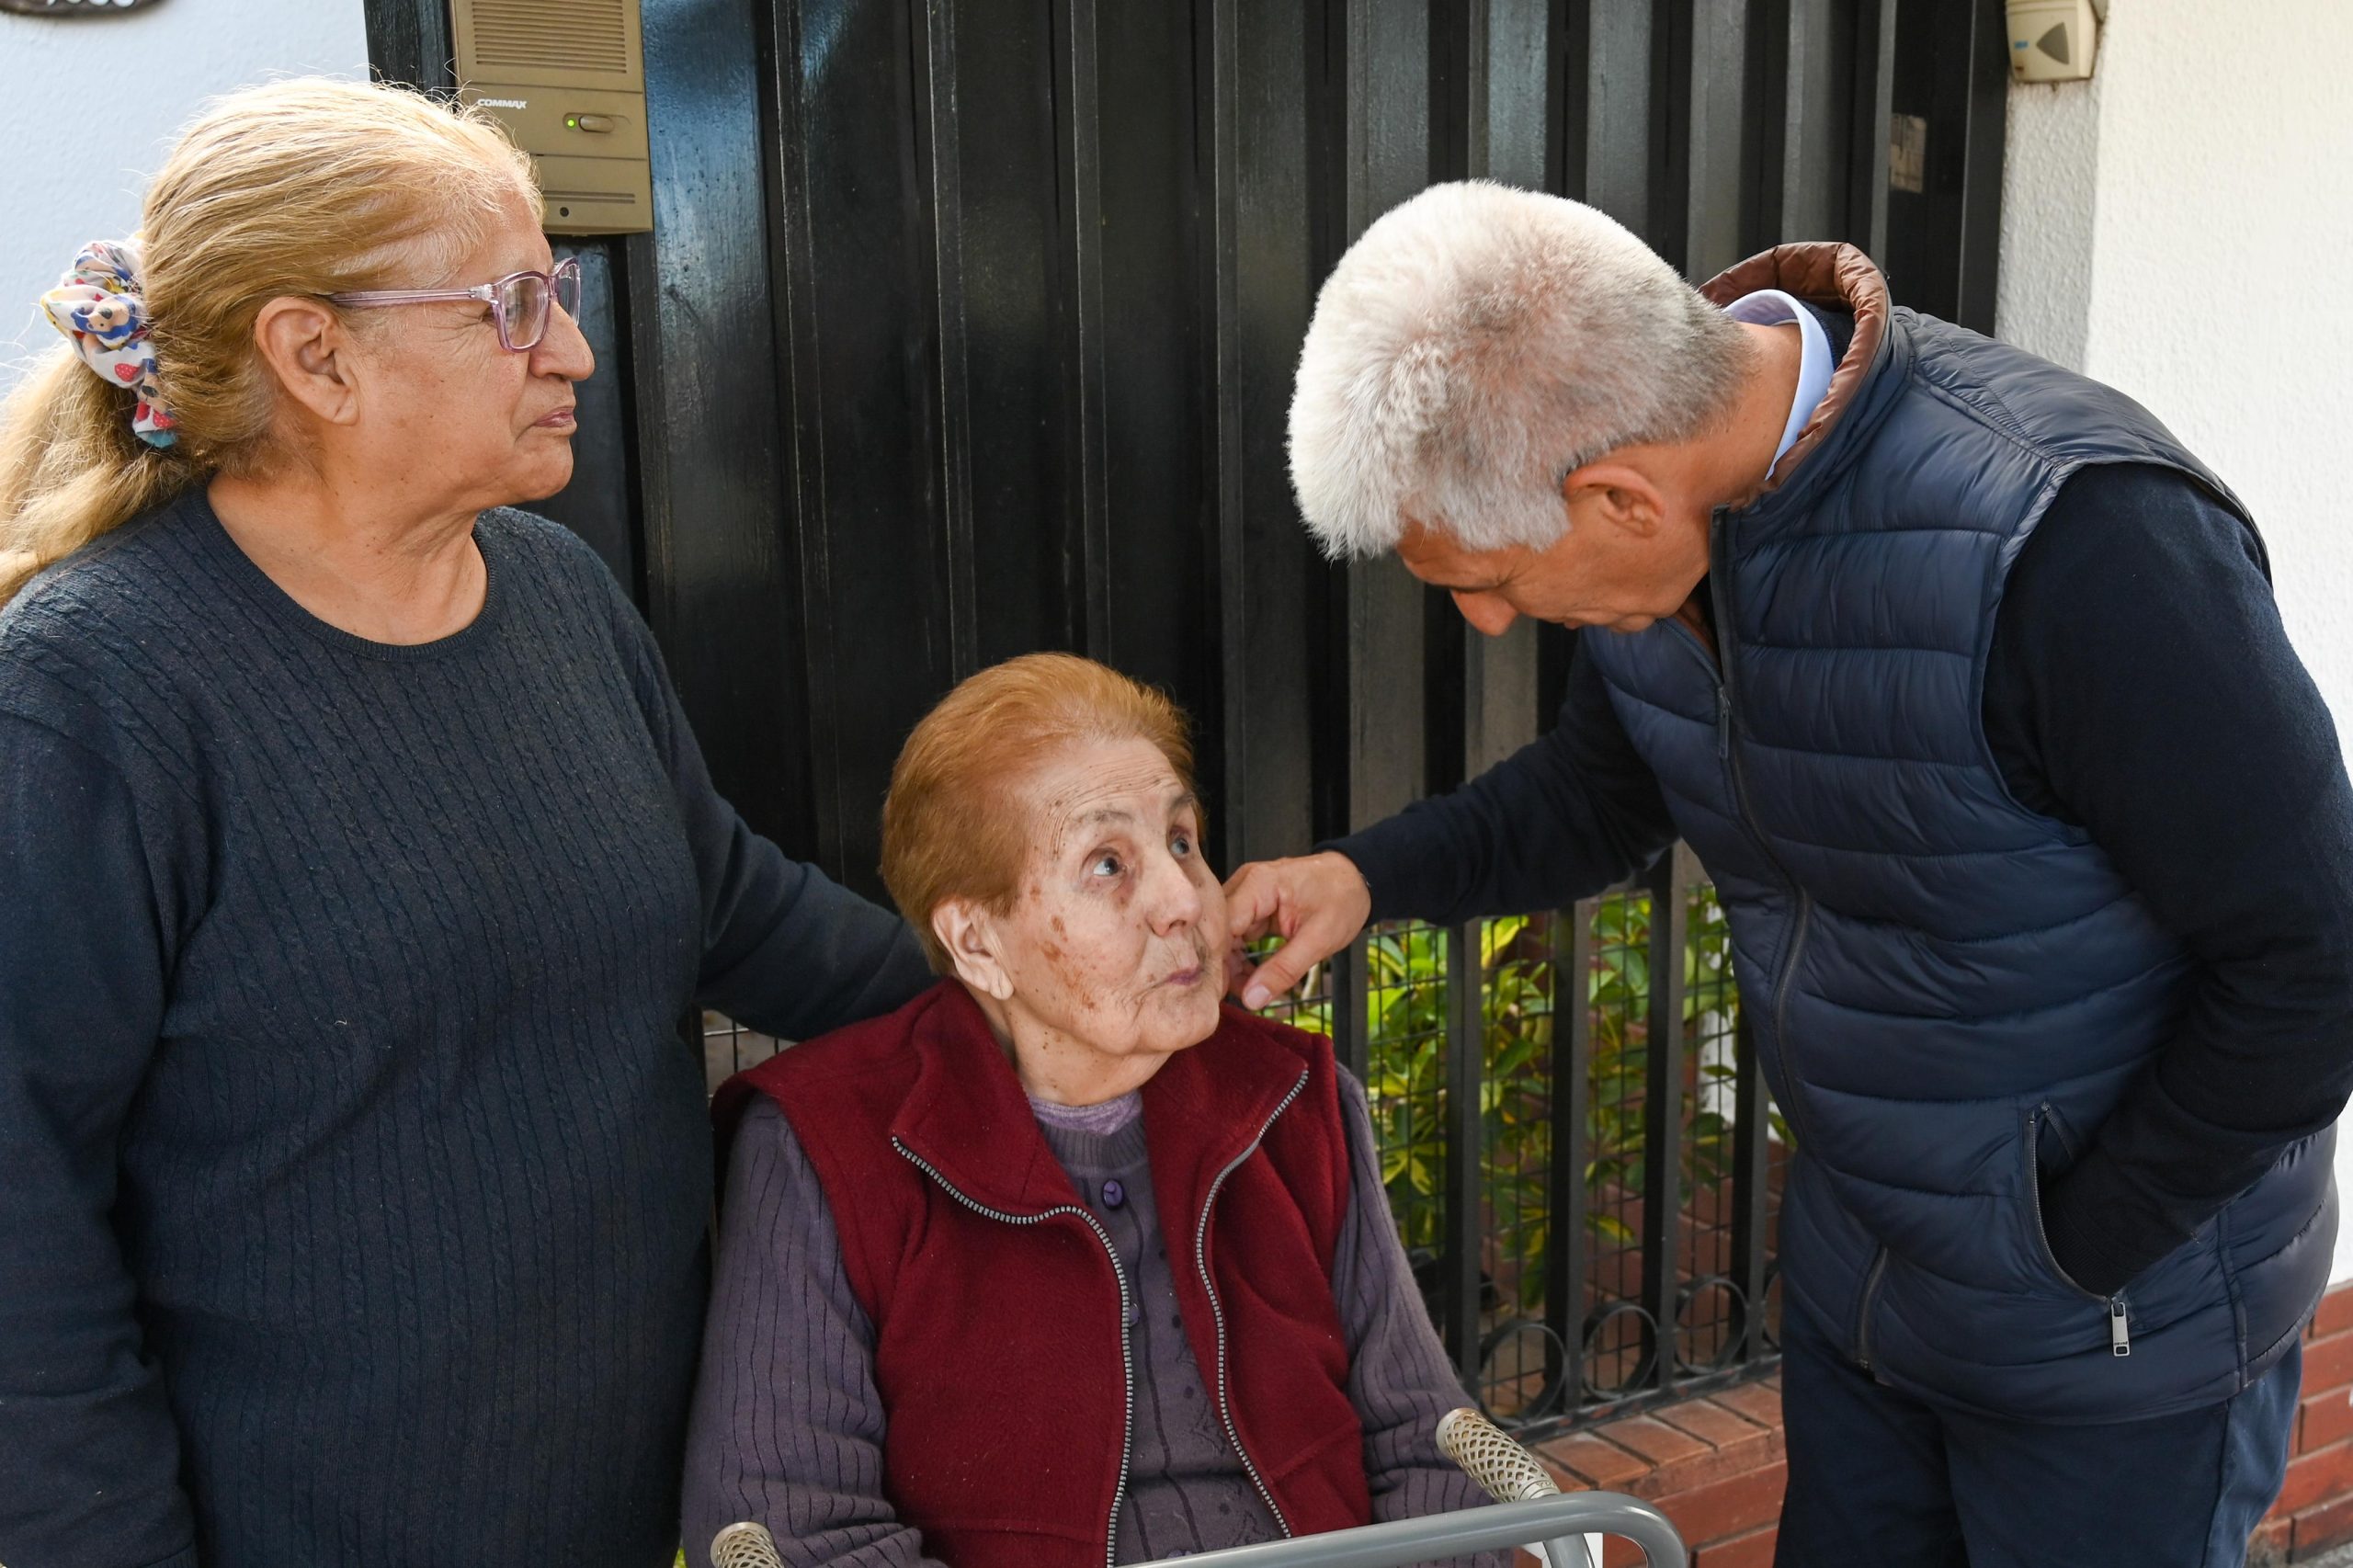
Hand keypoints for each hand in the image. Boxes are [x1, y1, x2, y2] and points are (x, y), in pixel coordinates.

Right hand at [1222, 851, 1372, 1009]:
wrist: (1357, 880)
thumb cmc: (1343, 898)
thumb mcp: (1319, 939)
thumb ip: (1284, 969)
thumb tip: (1253, 999)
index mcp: (1258, 883)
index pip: (1220, 924)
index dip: (1216, 960)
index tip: (1219, 992)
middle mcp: (1245, 884)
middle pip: (1217, 930)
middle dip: (1221, 966)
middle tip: (1233, 998)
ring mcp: (1247, 895)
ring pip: (1224, 936)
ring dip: (1231, 965)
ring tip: (1248, 992)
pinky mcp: (1253, 908)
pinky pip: (1236, 936)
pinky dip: (1241, 958)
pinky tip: (1252, 979)